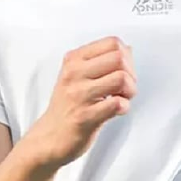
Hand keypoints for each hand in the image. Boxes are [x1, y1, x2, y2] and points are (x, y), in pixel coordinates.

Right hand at [33, 36, 136, 167]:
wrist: (49, 138)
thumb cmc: (65, 110)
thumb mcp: (75, 77)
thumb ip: (99, 62)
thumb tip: (127, 51)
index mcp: (73, 61)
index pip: (112, 43)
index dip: (126, 56)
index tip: (122, 70)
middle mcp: (74, 75)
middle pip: (119, 58)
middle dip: (130, 73)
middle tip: (124, 87)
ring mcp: (79, 95)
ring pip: (121, 78)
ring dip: (129, 91)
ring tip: (121, 98)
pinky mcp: (85, 116)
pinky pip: (117, 103)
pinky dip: (124, 107)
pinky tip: (116, 111)